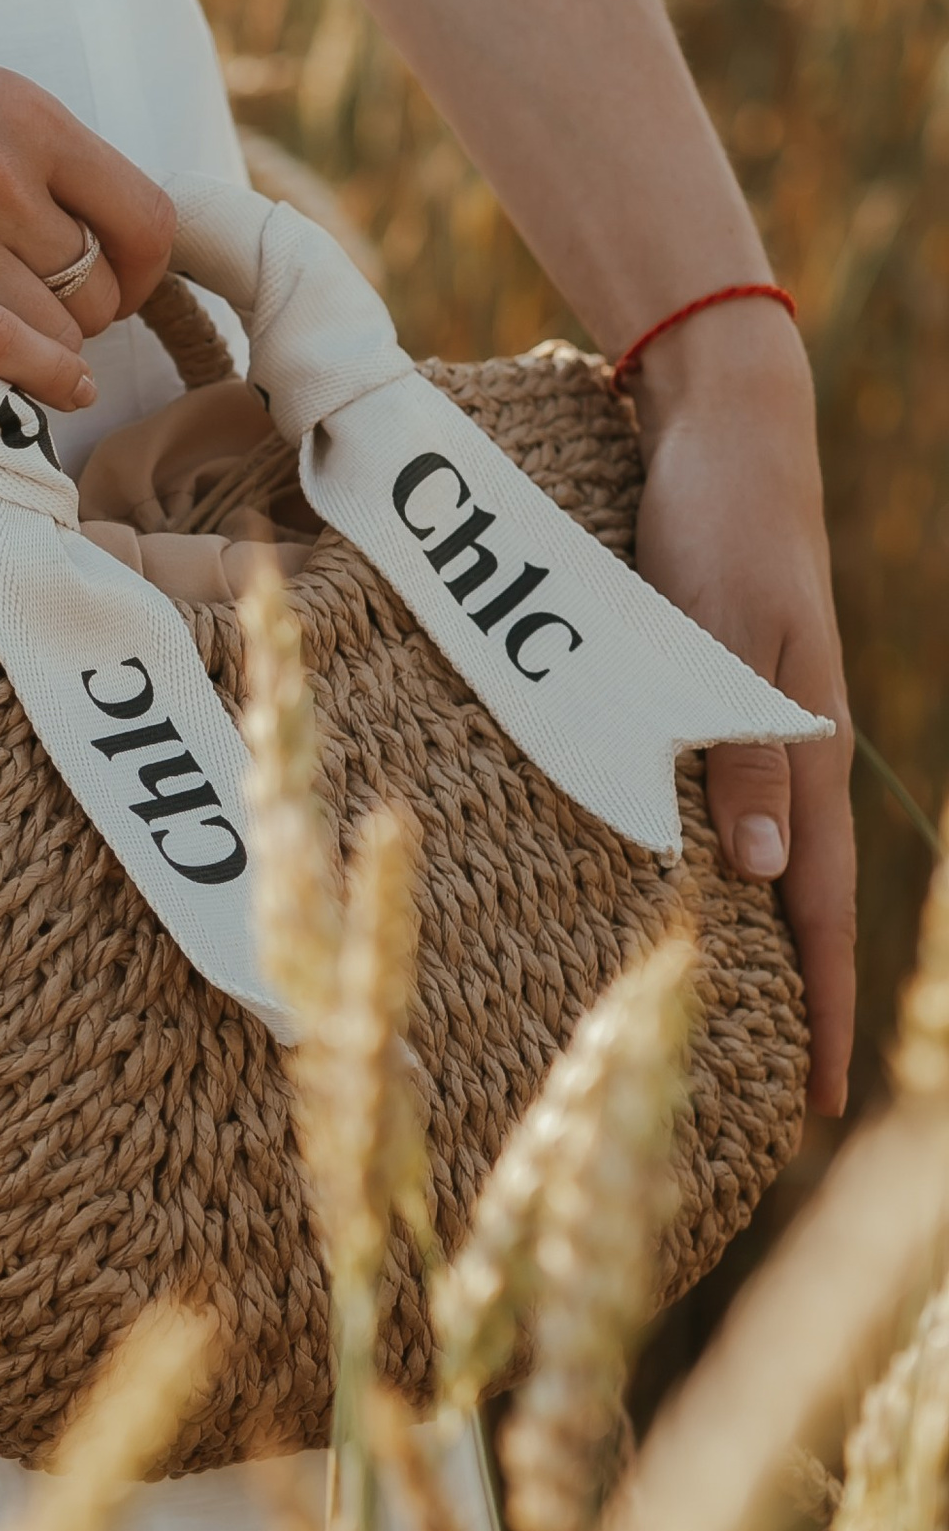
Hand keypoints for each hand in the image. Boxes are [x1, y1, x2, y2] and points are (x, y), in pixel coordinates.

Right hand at [0, 0, 174, 410]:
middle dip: (84, 315)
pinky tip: (50, 390)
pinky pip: (0, 356)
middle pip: (100, 288)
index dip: (142, 270)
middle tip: (39, 317)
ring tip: (10, 346)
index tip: (115, 286)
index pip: (144, 218)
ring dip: (48, 352)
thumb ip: (19, 153)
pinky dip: (41, 383)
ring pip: (57, 332)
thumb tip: (88, 233)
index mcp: (17, 112)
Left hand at [628, 302, 854, 1117]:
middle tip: (788, 1098)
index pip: (814, 903)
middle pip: (804, 896)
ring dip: (769, 939)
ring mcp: (766, 720)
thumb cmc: (717, 526)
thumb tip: (759, 875)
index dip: (813, 1003)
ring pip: (775, 854)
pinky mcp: (729, 688)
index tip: (815, 1101)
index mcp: (803, 745)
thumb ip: (743, 751)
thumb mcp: (722, 637)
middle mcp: (793, 745)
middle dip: (798, 998)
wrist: (723, 429)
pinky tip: (715, 891)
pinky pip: (742, 801)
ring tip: (752, 1020)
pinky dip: (738, 864)